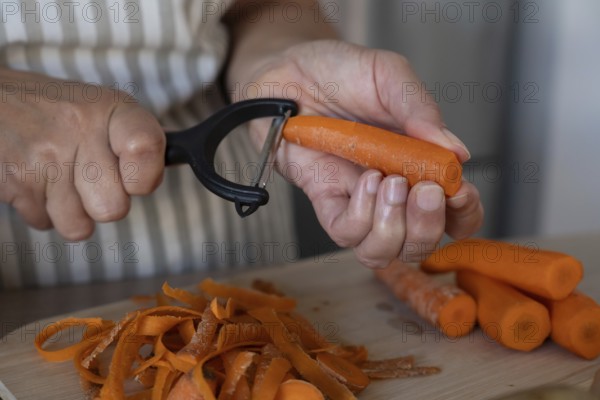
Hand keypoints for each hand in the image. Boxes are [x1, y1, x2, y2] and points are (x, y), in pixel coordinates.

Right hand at [0, 68, 164, 239]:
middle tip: (86, 177)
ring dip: (68, 211)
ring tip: (56, 176)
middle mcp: (80, 128)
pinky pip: (45, 223)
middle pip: (114, 208)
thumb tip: (166, 168)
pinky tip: (34, 178)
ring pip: (79, 226)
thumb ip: (137, 141)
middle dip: (102, 203)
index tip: (135, 179)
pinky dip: (40, 209)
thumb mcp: (101, 109)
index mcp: (111, 108)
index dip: (145, 177)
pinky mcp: (16, 180)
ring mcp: (45, 156)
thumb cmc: (56, 112)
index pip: (147, 148)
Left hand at [243, 40, 483, 266]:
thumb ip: (421, 109)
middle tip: (425, 190)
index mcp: (417, 164)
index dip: (464, 214)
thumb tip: (457, 153)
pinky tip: (366, 181)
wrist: (289, 69)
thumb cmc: (338, 70)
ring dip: (393, 227)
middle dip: (428, 227)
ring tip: (390, 182)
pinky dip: (361, 217)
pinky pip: (345, 233)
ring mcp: (356, 199)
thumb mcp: (388, 76)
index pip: (453, 211)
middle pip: (419, 242)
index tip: (460, 194)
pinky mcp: (324, 199)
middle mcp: (390, 190)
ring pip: (381, 250)